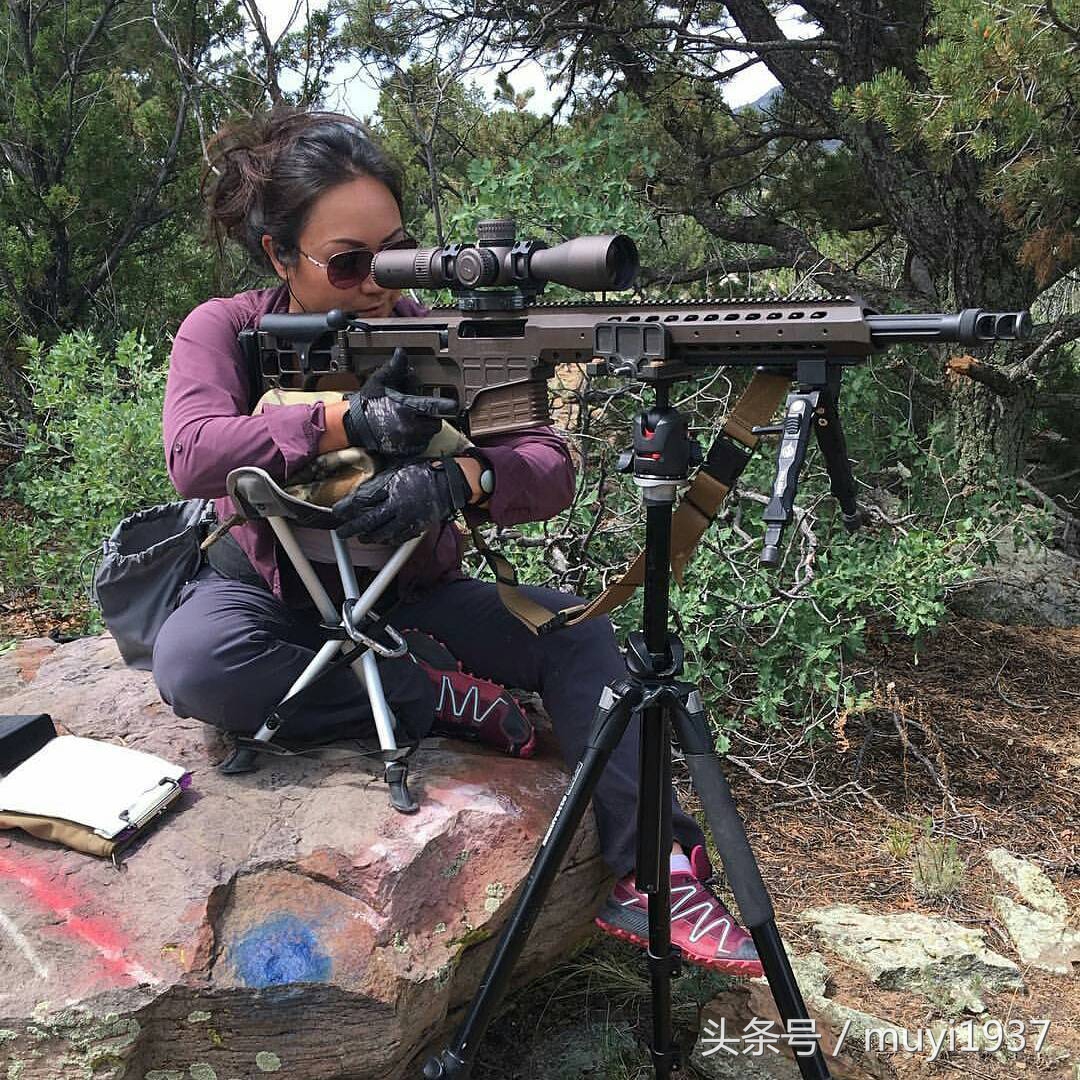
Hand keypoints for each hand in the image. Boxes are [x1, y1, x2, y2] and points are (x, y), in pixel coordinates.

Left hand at [332, 458, 470, 543]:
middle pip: (368, 521)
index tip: (337, 512)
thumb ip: (380, 480)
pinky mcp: (418, 526)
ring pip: (382, 534)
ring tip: (360, 537)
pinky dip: (387, 540)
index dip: (347, 508)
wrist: (450, 482)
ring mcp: (408, 518)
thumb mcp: (398, 468)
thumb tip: (361, 490)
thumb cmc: (424, 471)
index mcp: (391, 488)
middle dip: (352, 528)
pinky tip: (381, 539)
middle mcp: (398, 505)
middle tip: (341, 532)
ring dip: (368, 537)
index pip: (362, 500)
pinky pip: (398, 538)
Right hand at [343, 347, 456, 455]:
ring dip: (426, 428)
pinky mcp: (404, 451)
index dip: (445, 405)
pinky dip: (419, 439)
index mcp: (405, 408)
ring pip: (429, 435)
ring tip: (415, 420)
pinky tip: (409, 431)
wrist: (353, 426)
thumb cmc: (368, 403)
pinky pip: (420, 446)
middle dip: (433, 417)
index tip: (453, 404)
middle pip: (435, 423)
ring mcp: (407, 441)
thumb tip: (401, 353)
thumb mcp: (380, 382)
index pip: (433, 407)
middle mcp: (409, 427)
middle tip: (424, 411)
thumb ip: (395, 368)